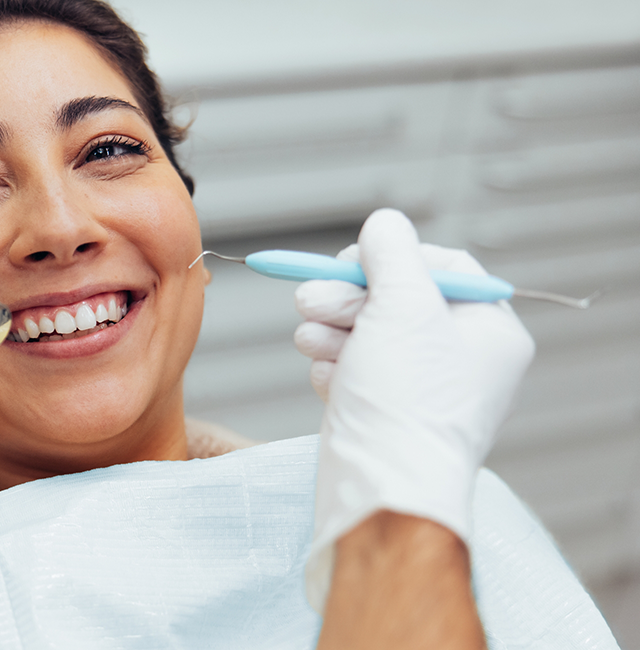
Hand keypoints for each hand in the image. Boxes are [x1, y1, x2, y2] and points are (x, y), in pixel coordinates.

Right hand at [293, 209, 533, 610]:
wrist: (380, 489)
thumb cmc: (406, 404)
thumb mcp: (405, 305)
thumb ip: (393, 253)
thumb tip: (384, 224)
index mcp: (490, 332)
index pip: (443, 266)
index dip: (393, 257)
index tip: (353, 262)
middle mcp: (461, 361)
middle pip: (397, 299)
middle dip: (348, 297)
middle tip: (312, 300)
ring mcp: (420, 390)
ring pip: (367, 333)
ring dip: (330, 328)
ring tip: (311, 339)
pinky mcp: (384, 413)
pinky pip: (353, 371)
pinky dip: (334, 368)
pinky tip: (328, 379)